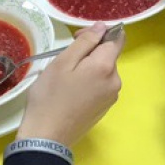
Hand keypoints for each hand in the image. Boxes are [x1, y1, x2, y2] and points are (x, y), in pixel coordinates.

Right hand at [18, 23, 124, 146]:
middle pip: (109, 55)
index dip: (99, 32)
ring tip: (65, 77)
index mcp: (106, 67)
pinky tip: (71, 91)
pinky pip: (100, 85)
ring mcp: (111, 97)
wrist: (47, 136)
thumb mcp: (63, 62)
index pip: (116, 38)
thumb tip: (102, 27)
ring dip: (88, 67)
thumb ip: (86, 42)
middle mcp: (115, 81)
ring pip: (103, 71)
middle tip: (65, 59)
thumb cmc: (51, 96)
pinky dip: (88, 81)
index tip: (77, 39)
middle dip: (90, 52)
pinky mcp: (104, 108)